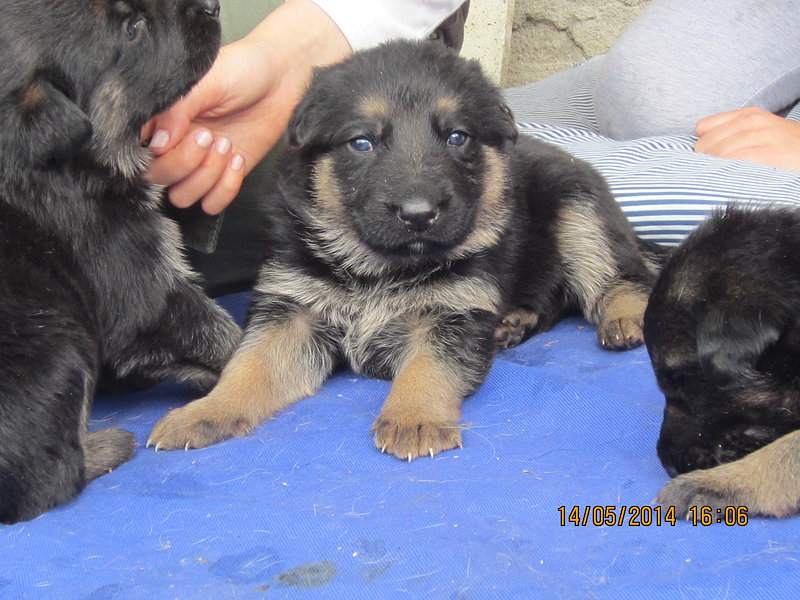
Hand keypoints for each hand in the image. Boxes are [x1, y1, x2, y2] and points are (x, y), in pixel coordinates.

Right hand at [143, 0, 350, 213]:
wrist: (281, 80)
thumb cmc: (241, 70)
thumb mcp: (206, 81)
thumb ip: (176, 110)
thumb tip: (157, 145)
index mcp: (160, 119)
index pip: (138, 151)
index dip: (157, 152)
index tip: (188, 131)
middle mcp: (174, 145)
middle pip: (157, 179)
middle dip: (186, 163)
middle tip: (210, 136)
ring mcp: (198, 164)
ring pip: (182, 197)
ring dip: (206, 177)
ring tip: (227, 146)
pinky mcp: (224, 176)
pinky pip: (212, 204)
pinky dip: (224, 189)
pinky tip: (238, 160)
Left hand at [695, 106, 799, 171]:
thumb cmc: (787, 148)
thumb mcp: (762, 132)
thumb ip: (734, 133)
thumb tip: (700, 147)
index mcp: (749, 114)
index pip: (704, 127)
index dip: (703, 145)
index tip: (707, 158)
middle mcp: (753, 121)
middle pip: (706, 143)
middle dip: (705, 160)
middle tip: (712, 173)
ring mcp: (761, 136)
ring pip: (717, 154)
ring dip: (713, 169)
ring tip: (721, 179)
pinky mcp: (767, 153)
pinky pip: (732, 162)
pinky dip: (726, 172)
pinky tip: (730, 179)